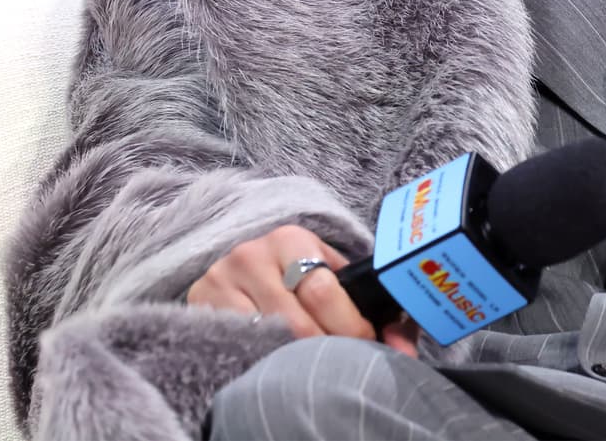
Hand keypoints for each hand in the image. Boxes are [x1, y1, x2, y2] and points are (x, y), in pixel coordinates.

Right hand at [185, 224, 419, 356]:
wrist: (233, 259)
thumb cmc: (293, 269)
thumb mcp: (325, 269)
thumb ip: (367, 302)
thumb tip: (405, 346)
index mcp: (291, 238)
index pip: (323, 289)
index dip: (350, 326)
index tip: (366, 345)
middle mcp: (252, 254)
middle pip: (297, 321)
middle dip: (329, 347)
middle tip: (345, 363)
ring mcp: (222, 280)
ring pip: (268, 336)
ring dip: (297, 358)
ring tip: (314, 366)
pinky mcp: (200, 303)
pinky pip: (239, 342)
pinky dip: (264, 357)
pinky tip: (279, 364)